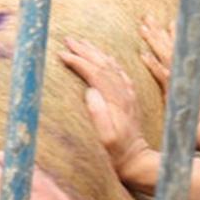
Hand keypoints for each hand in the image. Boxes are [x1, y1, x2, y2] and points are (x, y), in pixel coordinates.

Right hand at [58, 36, 153, 186]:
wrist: (137, 160)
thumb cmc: (117, 153)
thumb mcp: (105, 138)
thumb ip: (98, 114)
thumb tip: (90, 91)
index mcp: (115, 100)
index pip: (95, 72)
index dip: (78, 61)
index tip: (62, 54)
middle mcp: (123, 93)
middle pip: (103, 64)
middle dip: (85, 50)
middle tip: (68, 39)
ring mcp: (128, 95)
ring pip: (112, 65)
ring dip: (96, 52)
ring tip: (82, 42)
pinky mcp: (130, 98)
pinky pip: (120, 73)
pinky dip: (109, 62)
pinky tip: (104, 57)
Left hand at [141, 15, 199, 150]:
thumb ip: (195, 72)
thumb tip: (181, 64)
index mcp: (196, 66)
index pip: (181, 45)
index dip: (172, 32)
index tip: (164, 20)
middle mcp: (190, 68)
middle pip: (172, 44)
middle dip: (159, 30)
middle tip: (147, 16)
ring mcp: (183, 77)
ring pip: (166, 54)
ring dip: (154, 40)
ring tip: (142, 28)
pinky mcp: (176, 88)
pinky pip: (162, 73)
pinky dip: (152, 63)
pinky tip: (143, 55)